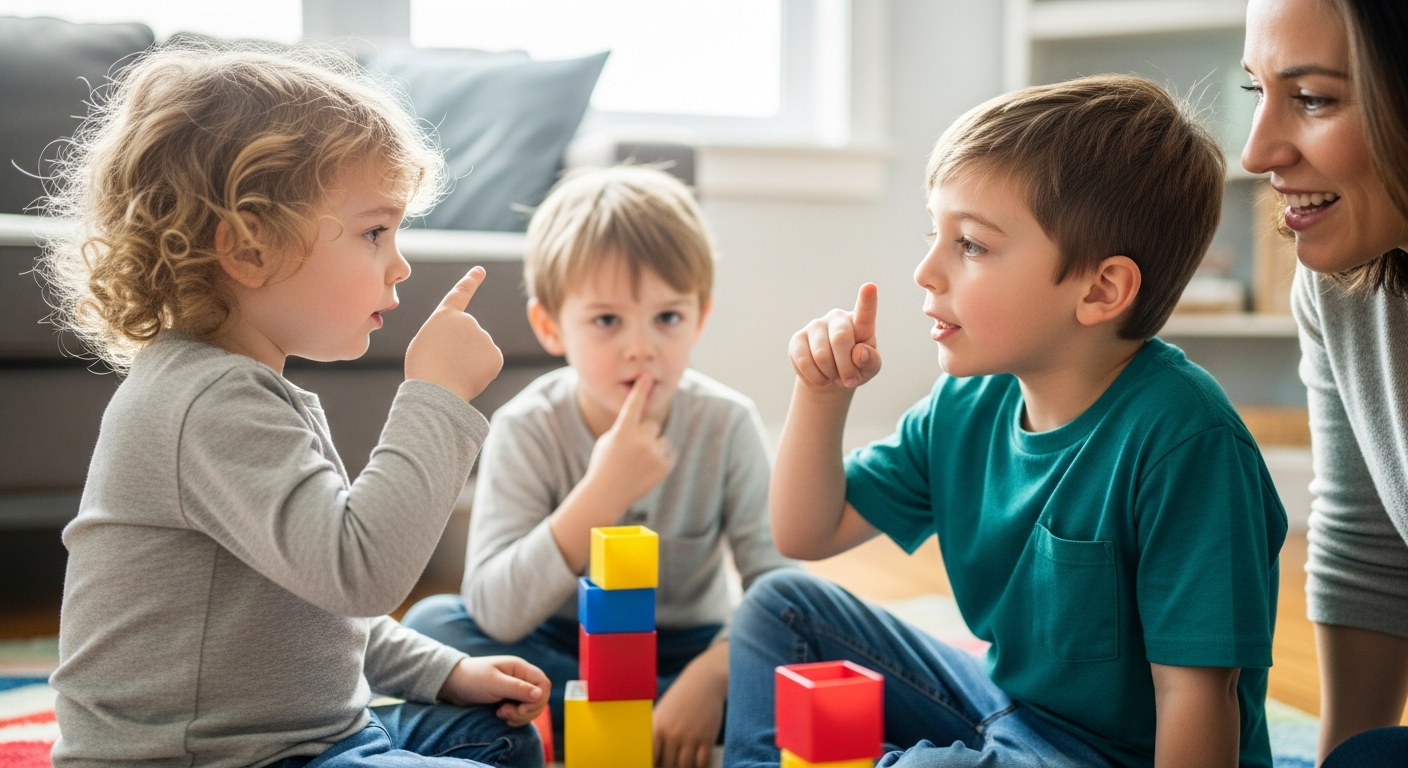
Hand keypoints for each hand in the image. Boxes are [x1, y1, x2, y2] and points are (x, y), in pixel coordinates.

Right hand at [405, 266, 503, 402]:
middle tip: (445, 364)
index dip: (471, 281)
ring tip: (453, 372)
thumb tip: (465, 346)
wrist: (436, 390)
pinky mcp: (495, 355)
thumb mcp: (425, 342)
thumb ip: (445, 336)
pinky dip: (481, 371)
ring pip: (478, 351)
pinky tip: (468, 377)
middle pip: (468, 336)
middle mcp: (468, 321)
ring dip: (469, 361)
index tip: (480, 270)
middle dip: (461, 349)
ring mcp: (484, 337)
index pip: (460, 294)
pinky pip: (489, 362)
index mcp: (445, 316)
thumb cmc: (423, 369)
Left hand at [438, 655, 548, 727]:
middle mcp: (521, 679)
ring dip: (519, 716)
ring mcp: (516, 691)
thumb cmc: (472, 679)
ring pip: (531, 708)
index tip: (521, 709)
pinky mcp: (509, 701)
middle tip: (505, 713)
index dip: (538, 700)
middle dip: (526, 711)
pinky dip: (514, 719)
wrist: (452, 685)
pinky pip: (522, 713)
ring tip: (500, 714)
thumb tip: (541, 695)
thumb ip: (518, 689)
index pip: (544, 684)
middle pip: (540, 699)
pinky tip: (501, 717)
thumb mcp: (494, 683)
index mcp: (520, 668)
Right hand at [583, 374, 676, 510]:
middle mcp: (639, 440)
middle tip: (631, 451)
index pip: (633, 405)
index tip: (647, 376)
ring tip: (637, 463)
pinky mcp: (663, 466)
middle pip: (651, 424)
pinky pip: (667, 452)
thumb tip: (644, 421)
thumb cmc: (604, 464)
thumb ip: (625, 428)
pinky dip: (659, 458)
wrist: (606, 494)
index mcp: (622, 431)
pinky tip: (645, 469)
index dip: (640, 389)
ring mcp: (652, 454)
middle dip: (643, 434)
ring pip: (659, 439)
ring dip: (652, 447)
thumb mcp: (608, 441)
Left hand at [653, 643, 727, 767]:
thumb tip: (650, 755)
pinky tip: (699, 764)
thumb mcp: (662, 711)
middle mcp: (672, 733)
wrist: (704, 681)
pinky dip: (701, 767)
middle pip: (668, 765)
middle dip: (670, 767)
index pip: (650, 757)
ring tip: (686, 765)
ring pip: (685, 767)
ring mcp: (690, 736)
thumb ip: (655, 731)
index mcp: (657, 726)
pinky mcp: (707, 737)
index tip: (658, 764)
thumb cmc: (681, 697)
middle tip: (673, 764)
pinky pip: (702, 763)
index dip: (653, 764)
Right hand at [789, 283, 880, 391]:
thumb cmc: (855, 368)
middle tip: (849, 381)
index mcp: (859, 323)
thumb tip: (859, 353)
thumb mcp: (869, 369)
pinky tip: (820, 377)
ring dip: (830, 375)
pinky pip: (804, 361)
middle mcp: (837, 318)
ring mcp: (815, 325)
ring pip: (821, 355)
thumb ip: (871, 361)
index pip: (864, 310)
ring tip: (833, 377)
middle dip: (846, 368)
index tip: (870, 287)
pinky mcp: (797, 338)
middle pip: (840, 339)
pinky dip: (815, 377)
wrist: (831, 378)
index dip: (867, 300)